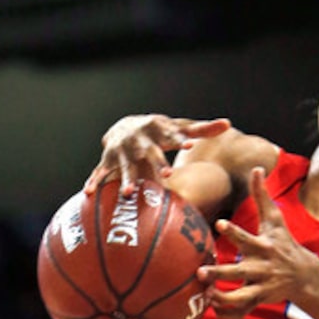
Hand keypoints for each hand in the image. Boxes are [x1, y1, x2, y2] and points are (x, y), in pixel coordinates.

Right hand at [85, 114, 229, 194]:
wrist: (125, 125)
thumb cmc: (159, 132)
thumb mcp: (178, 128)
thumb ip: (203, 129)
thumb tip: (229, 124)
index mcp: (158, 129)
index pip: (172, 134)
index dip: (180, 139)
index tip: (190, 144)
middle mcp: (139, 139)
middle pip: (149, 152)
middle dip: (155, 163)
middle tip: (166, 176)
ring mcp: (122, 150)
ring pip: (124, 166)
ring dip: (125, 179)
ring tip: (128, 193)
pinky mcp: (108, 161)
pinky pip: (100, 174)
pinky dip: (94, 183)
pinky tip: (89, 194)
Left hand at [199, 169, 304, 318]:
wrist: (304, 275)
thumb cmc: (284, 243)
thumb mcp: (275, 220)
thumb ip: (262, 195)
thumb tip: (257, 167)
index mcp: (263, 247)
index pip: (247, 238)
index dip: (234, 231)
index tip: (220, 223)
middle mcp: (261, 268)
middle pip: (239, 272)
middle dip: (221, 274)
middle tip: (201, 272)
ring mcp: (260, 286)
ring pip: (241, 297)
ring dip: (223, 298)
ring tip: (206, 296)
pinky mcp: (258, 300)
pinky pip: (242, 310)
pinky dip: (228, 312)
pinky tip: (212, 308)